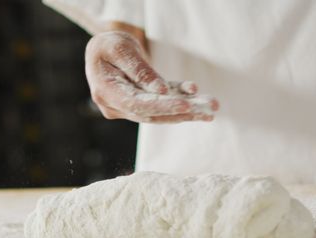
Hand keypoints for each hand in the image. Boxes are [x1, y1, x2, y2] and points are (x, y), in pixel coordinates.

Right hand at [85, 31, 217, 122]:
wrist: (104, 49)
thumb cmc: (109, 45)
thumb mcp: (121, 49)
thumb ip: (139, 70)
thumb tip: (160, 90)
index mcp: (106, 92)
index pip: (138, 104)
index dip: (163, 106)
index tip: (186, 105)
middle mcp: (116, 106)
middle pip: (153, 113)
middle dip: (183, 112)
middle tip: (210, 110)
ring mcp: (128, 108)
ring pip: (161, 112)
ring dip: (187, 110)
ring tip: (211, 108)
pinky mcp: (140, 104)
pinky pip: (163, 103)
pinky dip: (180, 99)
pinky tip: (198, 97)